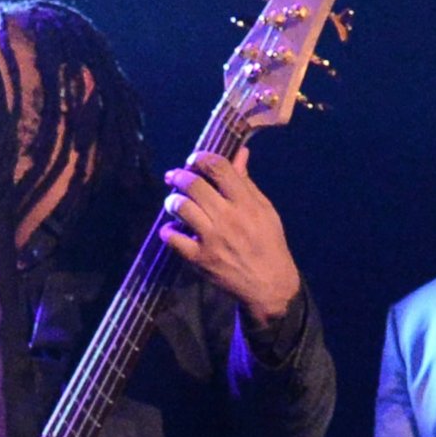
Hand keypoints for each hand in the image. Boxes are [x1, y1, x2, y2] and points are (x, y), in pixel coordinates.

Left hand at [159, 147, 301, 325]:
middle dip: (180, 176)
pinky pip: (172, 239)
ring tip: (173, 201)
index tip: (193, 159)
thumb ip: (246, 182)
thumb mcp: (264, 209)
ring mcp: (211, 238)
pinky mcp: (199, 258)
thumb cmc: (267, 242)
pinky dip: (167, 231)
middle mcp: (228, 217)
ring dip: (172, 200)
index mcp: (246, 202)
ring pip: (181, 208)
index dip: (201, 158)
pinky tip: (171, 229)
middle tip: (174, 176)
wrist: (268, 283)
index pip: (220, 168)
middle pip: (195, 185)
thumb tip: (240, 153)